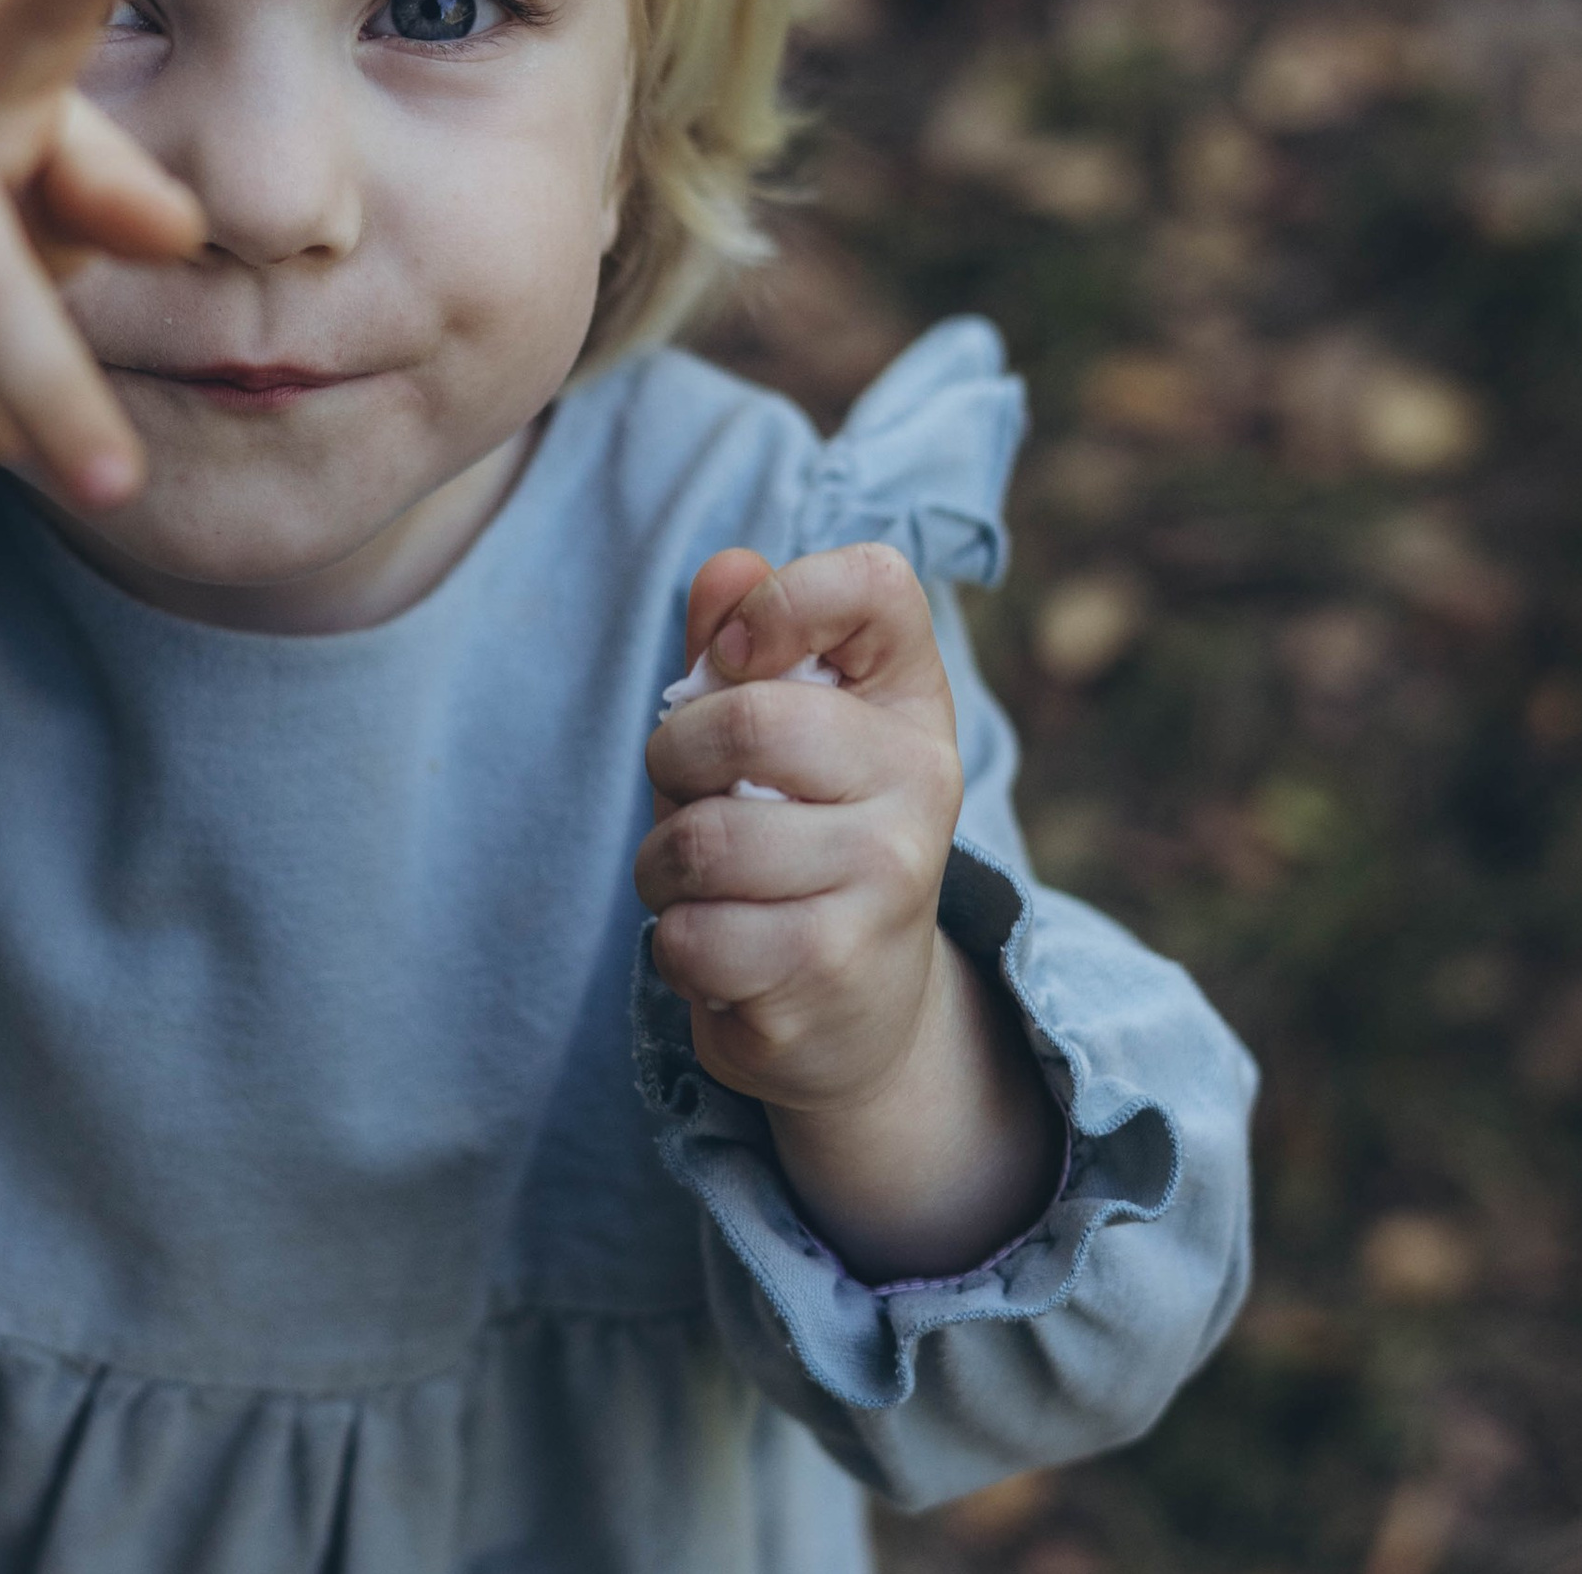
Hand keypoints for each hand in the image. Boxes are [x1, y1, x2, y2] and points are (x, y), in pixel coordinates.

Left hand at [635, 541, 961, 1114]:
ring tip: (694, 881)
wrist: (859, 1014)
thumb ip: (738, 644)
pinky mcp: (834, 966)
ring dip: (660, 865)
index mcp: (909, 699)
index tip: (730, 658)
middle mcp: (922, 779)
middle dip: (672, 756)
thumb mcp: (770, 735)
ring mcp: (888, 877)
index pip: (877, 584)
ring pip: (703, 841)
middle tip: (685, 791)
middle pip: (750, 721)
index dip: (783, 598)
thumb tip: (725, 568)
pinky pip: (692, 933)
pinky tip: (720, 949)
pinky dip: (673, 942)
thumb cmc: (794, 838)